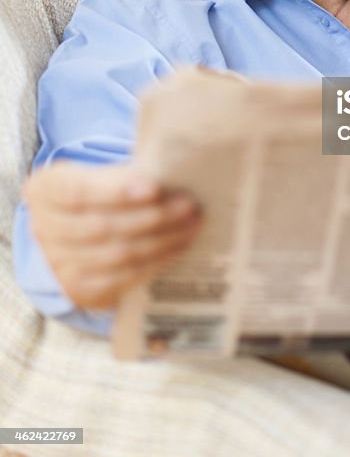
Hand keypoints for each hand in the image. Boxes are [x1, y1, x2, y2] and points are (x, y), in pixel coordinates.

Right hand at [24, 161, 202, 310]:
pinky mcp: (81, 289)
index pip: (78, 191)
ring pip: (116, 254)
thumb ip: (127, 172)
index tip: (154, 187)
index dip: (115, 191)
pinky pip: (122, 279)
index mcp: (46, 189)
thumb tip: (172, 173)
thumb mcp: (103, 171)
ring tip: (192, 225)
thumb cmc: (101, 190)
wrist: (80, 226)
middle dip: (152, 216)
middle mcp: (45, 229)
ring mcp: (59, 264)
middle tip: (189, 205)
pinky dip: (154, 263)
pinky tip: (177, 248)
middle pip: (102, 226)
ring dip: (161, 241)